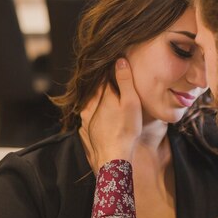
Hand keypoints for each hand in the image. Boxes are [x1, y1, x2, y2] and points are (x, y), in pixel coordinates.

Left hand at [79, 58, 141, 173]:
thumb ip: (125, 81)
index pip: (104, 76)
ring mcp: (86, 117)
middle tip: (110, 76)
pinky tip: (99, 111)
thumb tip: (119, 60)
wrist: (113, 157)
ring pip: (89, 100)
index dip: (110, 69)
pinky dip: (93, 108)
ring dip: (96, 95)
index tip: (116, 64)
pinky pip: (88, 113)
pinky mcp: (86, 128)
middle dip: (102, 82)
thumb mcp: (131, 102)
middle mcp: (91, 104)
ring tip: (104, 92)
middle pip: (95, 88)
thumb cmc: (126, 129)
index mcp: (103, 95)